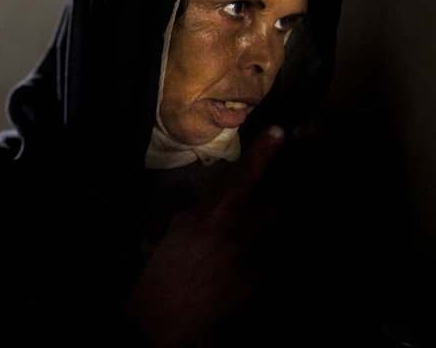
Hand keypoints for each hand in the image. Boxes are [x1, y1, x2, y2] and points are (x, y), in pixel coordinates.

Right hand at [123, 126, 285, 347]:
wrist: (169, 312)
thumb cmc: (166, 265)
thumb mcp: (181, 224)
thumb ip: (209, 208)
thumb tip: (228, 199)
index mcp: (216, 215)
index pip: (245, 176)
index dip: (263, 152)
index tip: (279, 132)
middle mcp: (242, 234)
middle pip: (275, 203)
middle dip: (265, 202)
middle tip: (246, 210)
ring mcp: (257, 258)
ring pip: (273, 231)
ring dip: (260, 231)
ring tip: (235, 245)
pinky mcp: (264, 278)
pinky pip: (271, 255)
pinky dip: (258, 254)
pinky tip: (236, 264)